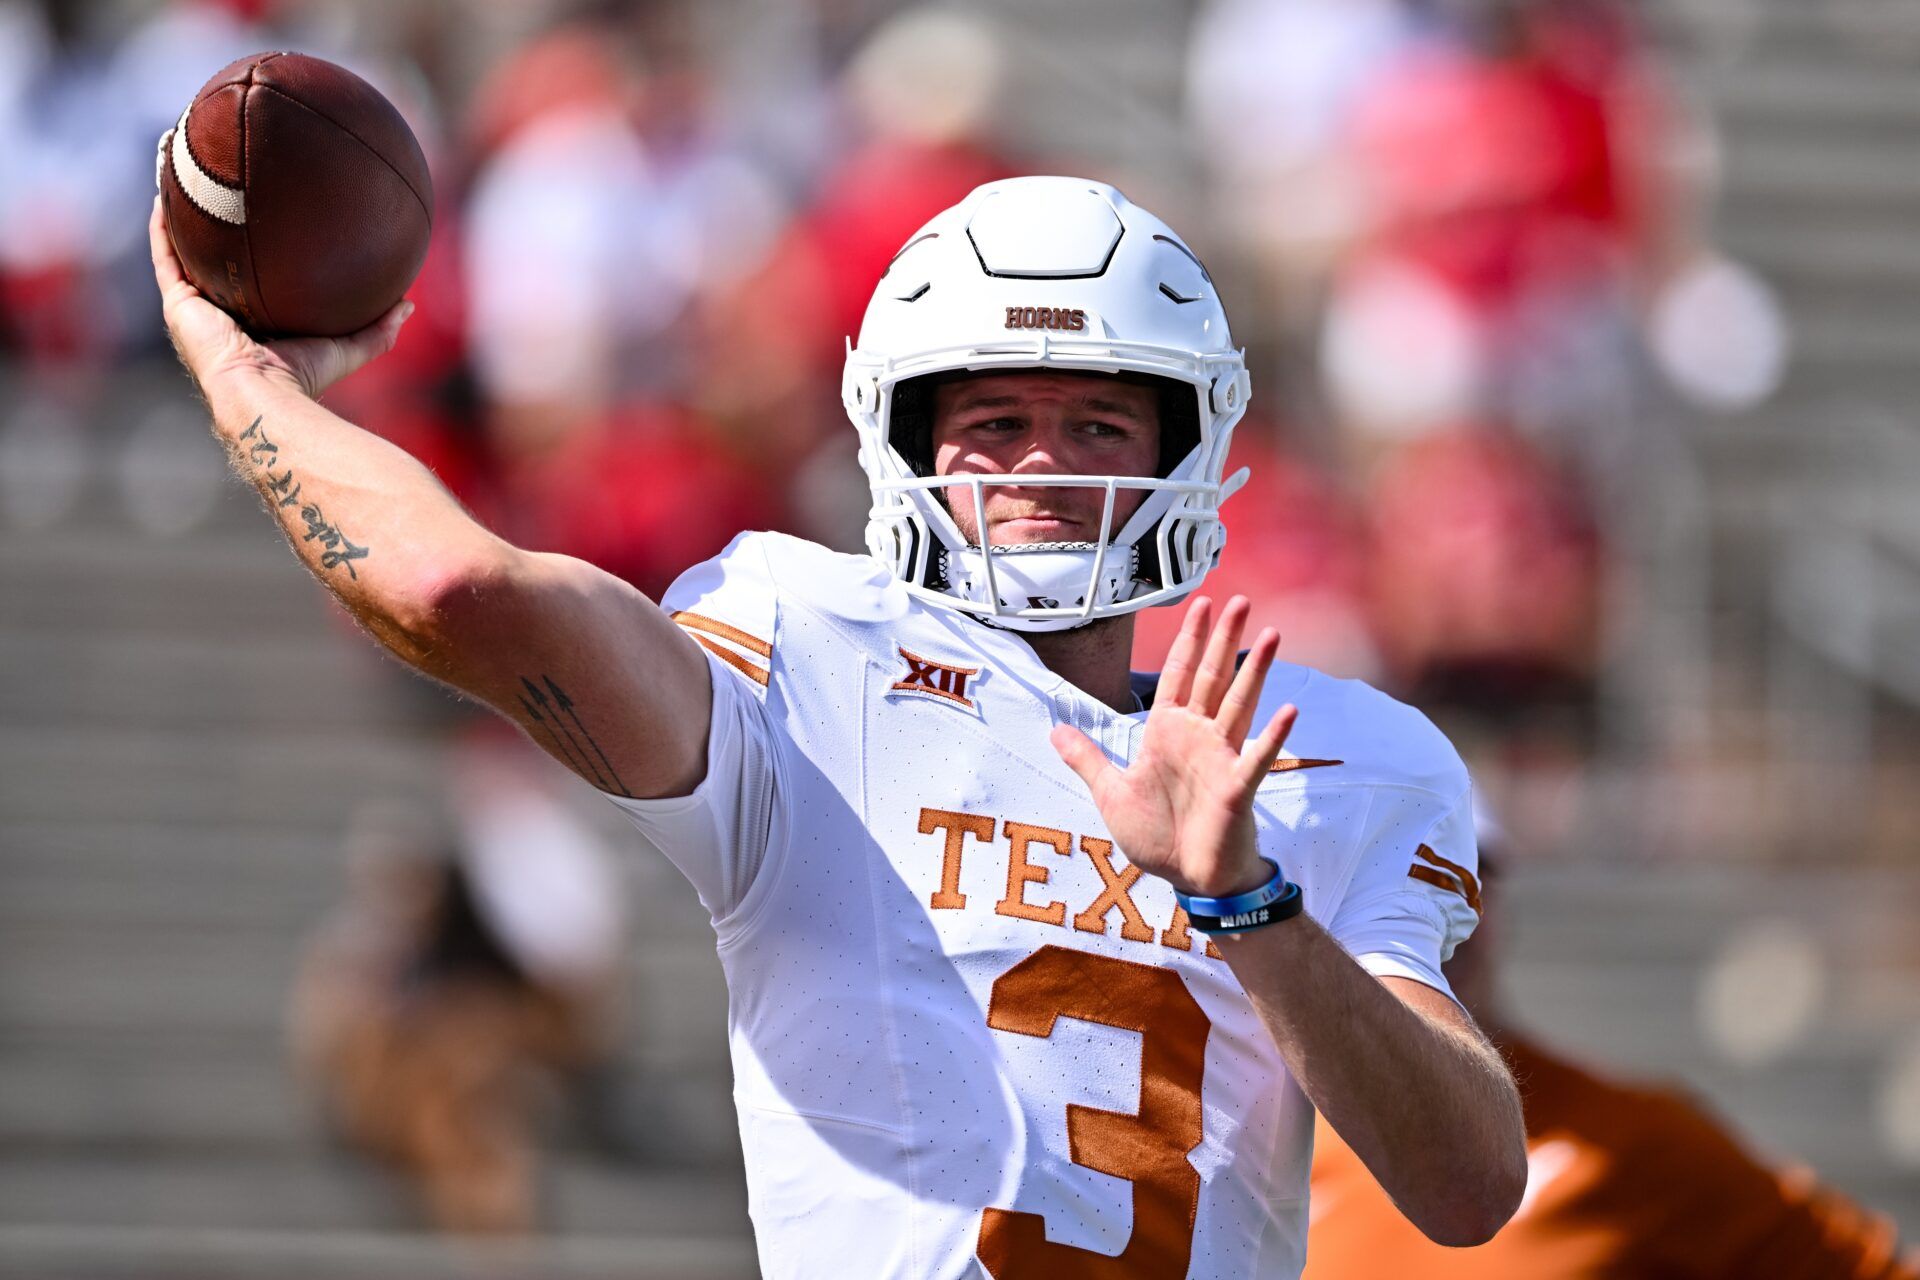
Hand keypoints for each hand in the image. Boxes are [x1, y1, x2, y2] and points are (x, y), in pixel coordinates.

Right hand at [149, 195, 410, 401]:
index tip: (264, 221)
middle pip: (213, 261)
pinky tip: (167, 189)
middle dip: (212, 228)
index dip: (253, 254)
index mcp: (252, 322)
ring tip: (181, 173)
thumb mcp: (348, 348)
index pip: (251, 281)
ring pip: (182, 251)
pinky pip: (166, 254)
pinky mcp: (178, 303)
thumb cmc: (304, 377)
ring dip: (180, 214)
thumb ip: (378, 328)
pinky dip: (163, 224)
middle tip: (219, 187)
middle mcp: (219, 312)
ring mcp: (195, 308)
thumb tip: (408, 304)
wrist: (262, 393)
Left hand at [1052, 595, 1296, 898]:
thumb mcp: (1111, 792)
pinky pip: (1257, 756)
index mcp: (1167, 733)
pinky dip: (1272, 735)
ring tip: (1272, 634)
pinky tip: (1289, 710)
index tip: (1202, 603)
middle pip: (1213, 677)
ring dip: (1256, 670)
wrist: (1188, 878)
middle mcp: (1198, 737)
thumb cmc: (1156, 836)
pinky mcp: (1238, 786)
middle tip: (1239, 600)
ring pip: (1240, 703)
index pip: (1179, 674)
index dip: (1189, 639)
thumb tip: (1054, 730)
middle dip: (1223, 638)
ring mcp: (1221, 758)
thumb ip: (1087, 758)